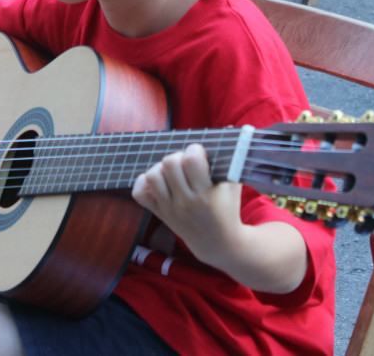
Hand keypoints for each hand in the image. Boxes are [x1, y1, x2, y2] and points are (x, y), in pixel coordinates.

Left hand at [132, 143, 241, 258]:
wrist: (217, 243)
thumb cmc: (227, 208)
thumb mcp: (234, 185)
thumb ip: (232, 158)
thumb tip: (230, 129)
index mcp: (205, 194)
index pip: (191, 160)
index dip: (194, 150)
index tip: (200, 154)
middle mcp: (185, 202)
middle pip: (170, 164)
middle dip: (178, 156)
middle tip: (186, 163)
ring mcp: (170, 209)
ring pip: (153, 176)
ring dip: (162, 168)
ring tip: (173, 172)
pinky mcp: (159, 214)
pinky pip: (139, 194)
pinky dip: (144, 183)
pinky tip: (159, 181)